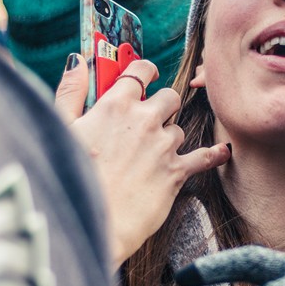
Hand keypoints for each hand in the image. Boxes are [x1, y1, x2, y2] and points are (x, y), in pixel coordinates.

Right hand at [55, 55, 228, 267]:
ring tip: (152, 155)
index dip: (145, 71)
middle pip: (169, 97)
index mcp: (115, 105)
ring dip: (169, 138)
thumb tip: (77, 63)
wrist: (94, 222)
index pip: (139, 71)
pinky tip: (222, 152)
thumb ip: (71, 91)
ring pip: (179, 129)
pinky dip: (214, 154)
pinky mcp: (176, 172)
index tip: (147, 76)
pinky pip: (205, 157)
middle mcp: (144, 120)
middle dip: (161, 106)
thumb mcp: (62, 129)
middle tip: (149, 121)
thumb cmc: (70, 178)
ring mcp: (163, 145)